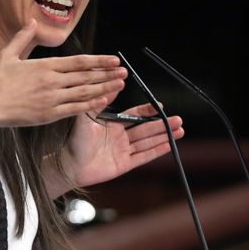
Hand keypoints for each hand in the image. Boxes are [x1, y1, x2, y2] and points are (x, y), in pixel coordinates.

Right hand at [0, 20, 126, 137]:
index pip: (78, 61)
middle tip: (124, 71)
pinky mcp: (50, 114)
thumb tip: (33, 22)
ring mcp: (53, 98)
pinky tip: (103, 100)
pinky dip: (91, 104)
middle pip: (86, 76)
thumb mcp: (8, 54)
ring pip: (85, 92)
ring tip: (119, 84)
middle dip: (107, 73)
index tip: (113, 59)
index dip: (98, 61)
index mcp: (45, 66)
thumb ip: (23, 37)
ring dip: (105, 87)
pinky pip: (76, 109)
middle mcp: (52, 81)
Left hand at [47, 102, 184, 196]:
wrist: (69, 165)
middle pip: (146, 128)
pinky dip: (157, 151)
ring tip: (180, 130)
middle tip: (178, 118)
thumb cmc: (74, 140)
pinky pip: (143, 157)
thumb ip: (100, 102)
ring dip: (164, 136)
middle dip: (162, 124)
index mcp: (112, 124)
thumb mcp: (87, 117)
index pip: (134, 115)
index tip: (159, 105)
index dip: (147, 111)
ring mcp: (123, 151)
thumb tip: (113, 84)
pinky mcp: (124, 164)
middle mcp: (120, 137)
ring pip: (148, 142)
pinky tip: (169, 145)